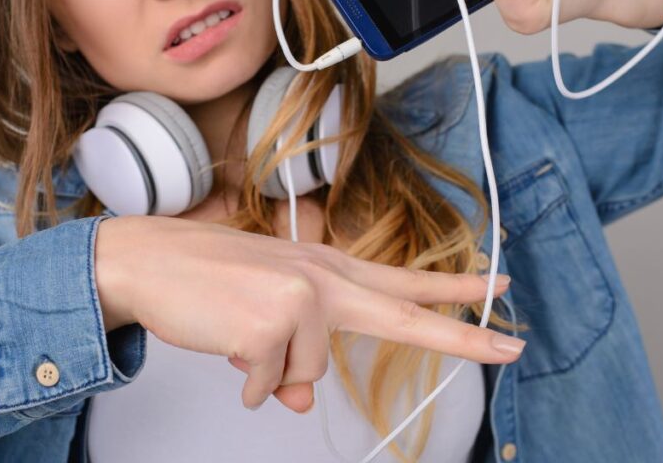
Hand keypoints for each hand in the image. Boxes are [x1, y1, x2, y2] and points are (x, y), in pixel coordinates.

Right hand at [94, 215, 519, 413]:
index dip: (452, 287)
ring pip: (306, 375)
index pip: (402, 279)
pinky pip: (267, 385)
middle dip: (462, 335)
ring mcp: (299, 296)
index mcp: (326, 269)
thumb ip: (297, 356)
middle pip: (404, 311)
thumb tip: (302, 403)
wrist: (149, 259)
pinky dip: (243, 382)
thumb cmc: (207, 280)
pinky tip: (224, 345)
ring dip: (268, 372)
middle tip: (514, 348)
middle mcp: (321, 278)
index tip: (500, 287)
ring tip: (237, 335)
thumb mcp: (263, 314)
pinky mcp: (270, 323)